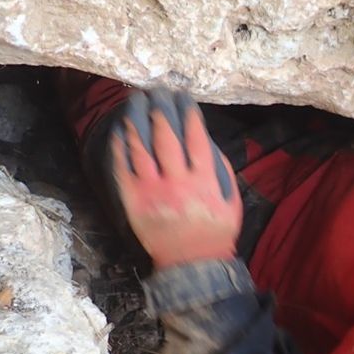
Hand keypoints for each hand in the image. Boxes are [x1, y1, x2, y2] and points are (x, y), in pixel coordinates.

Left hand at [110, 90, 241, 268]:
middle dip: (161, 110)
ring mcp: (152, 191)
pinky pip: (123, 169)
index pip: (196, 138)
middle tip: (157, 92)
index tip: (184, 97)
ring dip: (137, 121)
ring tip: (135, 102)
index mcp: (204, 181)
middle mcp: (177, 182)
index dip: (189, 114)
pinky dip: (121, 148)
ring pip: (141, 149)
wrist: (191, 262)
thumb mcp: (232, 202)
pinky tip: (121, 131)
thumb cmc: (216, 231)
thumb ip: (222, 172)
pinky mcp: (134, 200)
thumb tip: (207, 143)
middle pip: (166, 137)